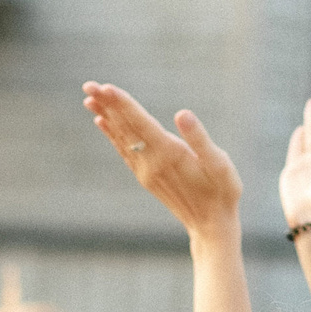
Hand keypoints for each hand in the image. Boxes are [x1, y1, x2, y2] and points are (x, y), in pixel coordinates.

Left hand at [81, 83, 240, 235]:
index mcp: (169, 154)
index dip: (123, 104)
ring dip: (105, 116)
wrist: (211, 226)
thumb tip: (182, 114)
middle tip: (88, 84)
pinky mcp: (146, 177)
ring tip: (89, 99)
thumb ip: (200, 139)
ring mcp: (145, 171)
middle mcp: (152, 163)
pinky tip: (101, 122)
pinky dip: (112, 134)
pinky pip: (124, 150)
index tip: (105, 87)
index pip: (141, 123)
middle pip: (125, 128)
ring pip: (121, 138)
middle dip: (107, 105)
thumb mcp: (220, 164)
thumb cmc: (222, 192)